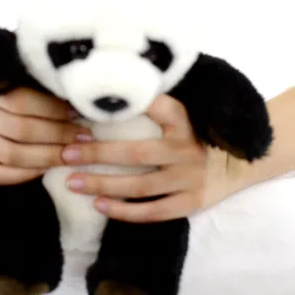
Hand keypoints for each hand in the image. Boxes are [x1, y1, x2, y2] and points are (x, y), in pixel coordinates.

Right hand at [0, 88, 91, 184]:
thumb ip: (42, 88)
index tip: (77, 114)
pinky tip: (47, 168)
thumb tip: (77, 103)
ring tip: (70, 154)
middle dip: (56, 135)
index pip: (22, 102)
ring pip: (10, 154)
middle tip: (82, 137)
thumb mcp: (22, 79)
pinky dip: (25, 174)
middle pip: (19, 130)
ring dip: (45, 156)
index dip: (52, 110)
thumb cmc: (11, 86)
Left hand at [62, 94, 232, 222]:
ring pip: (140, 186)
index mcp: (183, 119)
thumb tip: (106, 93)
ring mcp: (189, 178)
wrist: (239, 163)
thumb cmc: (197, 132)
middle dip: (98, 154)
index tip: (79, 108)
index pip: (151, 106)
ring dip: (103, 185)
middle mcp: (185, 149)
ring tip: (72, 182)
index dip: (118, 106)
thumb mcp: (182, 111)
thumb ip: (152, 102)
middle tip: (66, 153)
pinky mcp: (190, 203)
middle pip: (136, 153)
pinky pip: (153, 212)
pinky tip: (100, 206)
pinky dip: (125, 211)